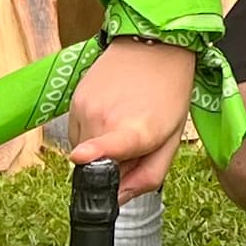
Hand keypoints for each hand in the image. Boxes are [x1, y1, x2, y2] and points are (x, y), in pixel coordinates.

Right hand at [62, 35, 199, 199]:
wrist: (155, 46)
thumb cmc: (169, 95)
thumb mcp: (171, 141)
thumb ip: (148, 177)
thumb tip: (117, 199)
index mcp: (135, 130)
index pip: (109, 144)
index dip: (94, 153)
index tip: (80, 157)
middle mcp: (103, 118)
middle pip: (93, 166)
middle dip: (111, 167)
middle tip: (135, 146)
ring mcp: (84, 107)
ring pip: (82, 150)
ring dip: (99, 148)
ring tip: (124, 121)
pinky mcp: (74, 100)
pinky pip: (77, 132)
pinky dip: (91, 132)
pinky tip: (113, 110)